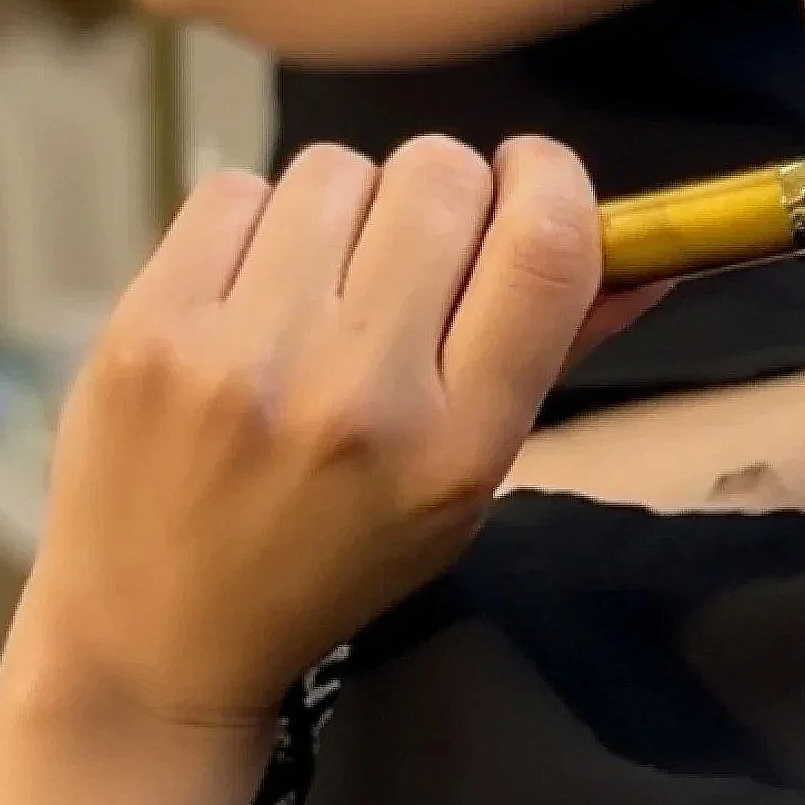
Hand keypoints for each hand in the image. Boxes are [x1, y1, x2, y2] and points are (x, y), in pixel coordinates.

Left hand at [9, 137, 620, 730]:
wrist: (156, 637)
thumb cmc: (339, 548)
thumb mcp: (467, 479)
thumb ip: (555, 350)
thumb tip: (654, 251)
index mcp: (458, 446)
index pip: (546, 244)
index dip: (549, 178)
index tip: (525, 184)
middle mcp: (358, 399)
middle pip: (441, 173)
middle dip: (440, 192)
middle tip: (411, 254)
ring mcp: (243, 359)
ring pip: (337, 167)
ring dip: (342, 207)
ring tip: (317, 287)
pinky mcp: (150, 326)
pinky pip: (237, 187)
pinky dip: (253, 222)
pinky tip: (245, 294)